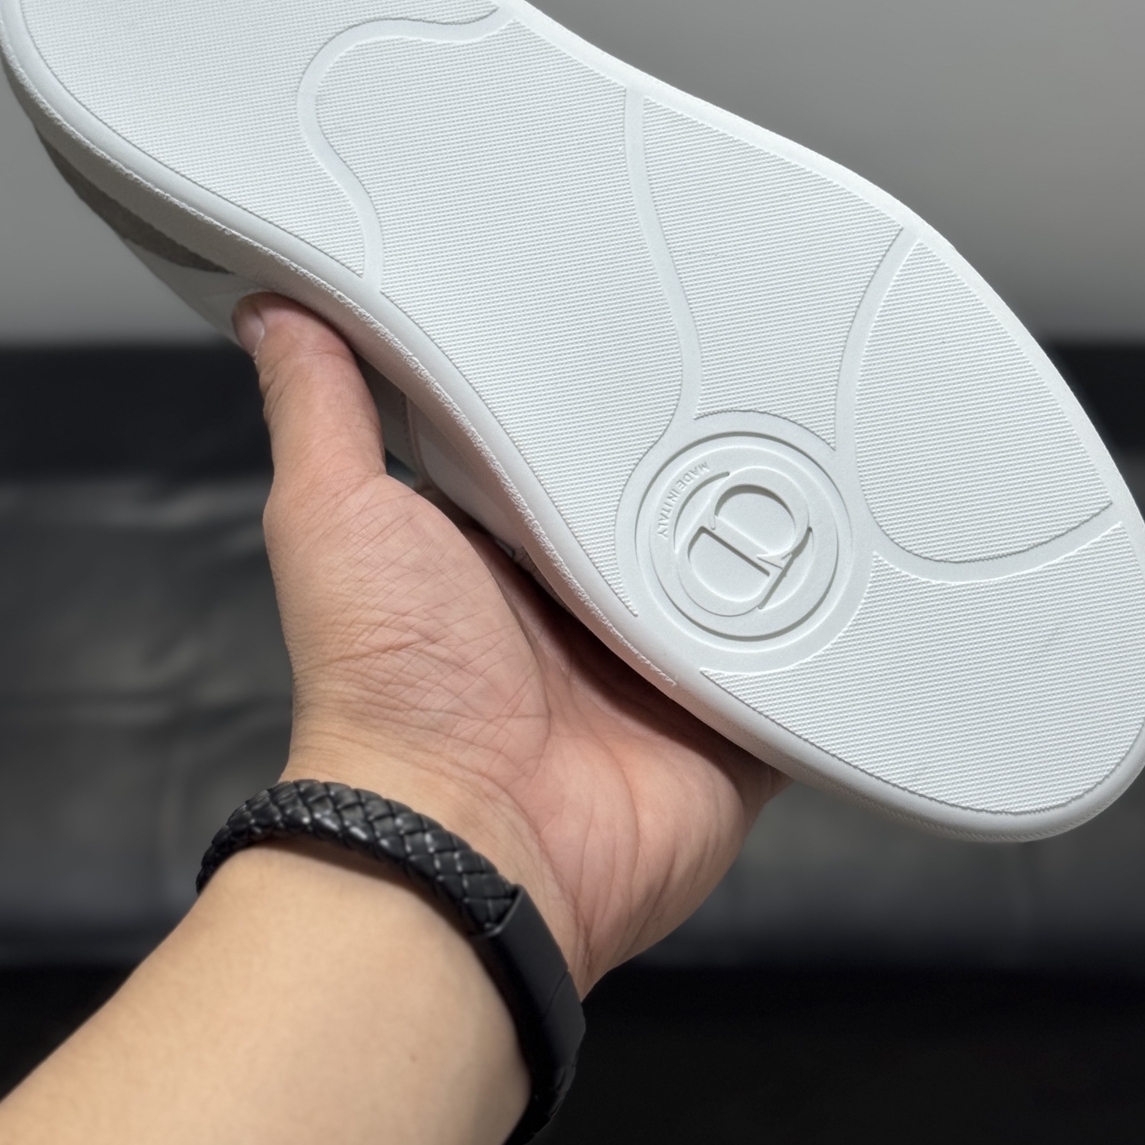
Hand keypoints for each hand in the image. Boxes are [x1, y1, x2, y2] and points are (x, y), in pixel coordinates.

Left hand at [237, 295, 783, 994]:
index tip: (625, 301)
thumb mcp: (336, 514)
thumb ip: (322, 407)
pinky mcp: (733, 712)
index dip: (594, 377)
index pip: (567, 433)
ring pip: (747, 558)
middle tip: (750, 350)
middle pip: (668, 490)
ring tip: (827, 425)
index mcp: (504, 539)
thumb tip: (276, 308)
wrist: (468, 843)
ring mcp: (664, 656)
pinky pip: (807, 653)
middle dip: (703, 436)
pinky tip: (868, 546)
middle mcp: (586, 593)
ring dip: (776, 514)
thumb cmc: (385, 692)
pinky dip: (835, 614)